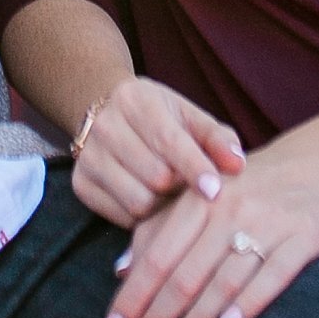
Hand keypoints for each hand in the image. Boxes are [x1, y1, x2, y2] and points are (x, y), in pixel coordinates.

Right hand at [72, 75, 246, 228]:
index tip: (215, 190)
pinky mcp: (80, 184)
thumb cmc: (161, 118)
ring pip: (138, 202)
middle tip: (191, 186)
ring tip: (171, 193)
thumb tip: (238, 164)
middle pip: (156, 178)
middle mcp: (105, 126)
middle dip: (180, 188)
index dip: (194, 167)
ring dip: (163, 206)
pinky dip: (142, 217)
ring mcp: (89, 157)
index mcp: (136, 101)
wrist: (107, 111)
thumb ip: (218, 138)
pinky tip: (150, 199)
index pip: (169, 141)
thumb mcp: (190, 117)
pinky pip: (121, 216)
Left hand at [103, 127, 318, 317]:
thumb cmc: (248, 189)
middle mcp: (229, 209)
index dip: (133, 294)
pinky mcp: (304, 236)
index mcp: (198, 199)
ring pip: (224, 281)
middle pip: (185, 273)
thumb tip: (121, 272)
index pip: (157, 255)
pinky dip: (251, 301)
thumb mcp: (202, 197)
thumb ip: (160, 229)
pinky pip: (274, 273)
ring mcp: (268, 223)